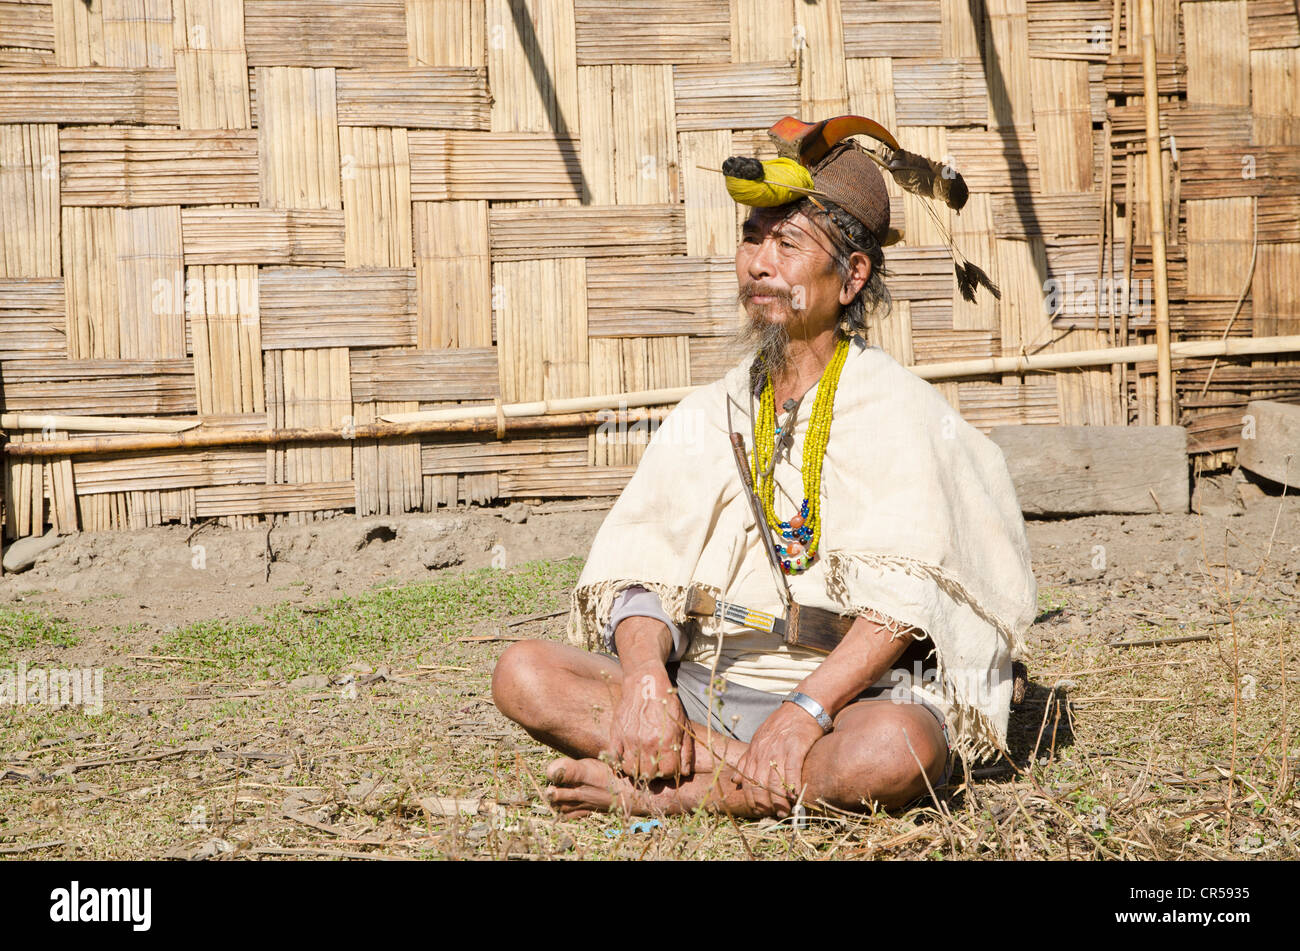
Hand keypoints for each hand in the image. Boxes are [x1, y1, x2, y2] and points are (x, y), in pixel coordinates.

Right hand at [605, 664, 694, 779]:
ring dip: (636, 771)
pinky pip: (613, 758)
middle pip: (648, 775)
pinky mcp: (616, 734)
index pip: (667, 772)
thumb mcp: (683, 724)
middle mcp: (647, 743)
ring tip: (640, 764)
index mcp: (667, 741)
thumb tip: (684, 773)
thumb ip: (686, 750)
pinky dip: (617, 763)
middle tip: (654, 767)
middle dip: (653, 775)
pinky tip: (625, 759)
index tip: (667, 768)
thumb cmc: (667, 704)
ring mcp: (630, 739)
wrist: (646, 683)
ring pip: (630, 770)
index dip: (669, 773)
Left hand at [736, 700, 824, 815]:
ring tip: (785, 811)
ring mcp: (778, 749)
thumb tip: (735, 780)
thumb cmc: (782, 724)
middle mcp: (762, 751)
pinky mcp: (795, 748)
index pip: (746, 779)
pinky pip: (791, 772)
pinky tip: (796, 796)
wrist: (802, 707)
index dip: (751, 798)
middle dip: (764, 803)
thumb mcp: (759, 739)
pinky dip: (792, 787)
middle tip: (773, 814)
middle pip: (759, 784)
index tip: (758, 810)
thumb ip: (747, 760)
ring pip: (774, 782)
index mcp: (753, 751)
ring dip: (779, 800)